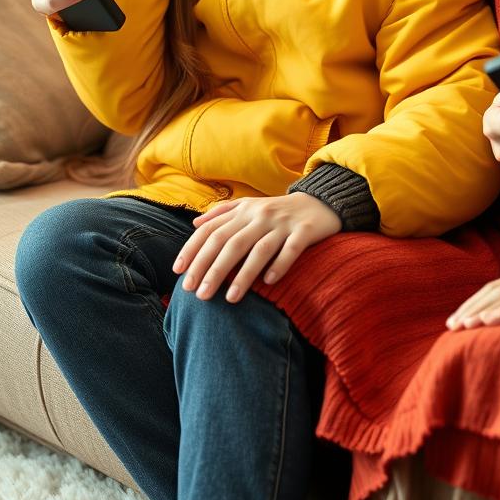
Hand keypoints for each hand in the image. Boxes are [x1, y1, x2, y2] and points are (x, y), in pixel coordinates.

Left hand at [171, 192, 341, 303]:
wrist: (320, 201)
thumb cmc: (278, 210)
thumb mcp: (250, 205)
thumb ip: (223, 212)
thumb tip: (195, 223)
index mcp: (244, 210)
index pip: (212, 230)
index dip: (193, 250)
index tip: (179, 273)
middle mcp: (261, 215)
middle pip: (231, 243)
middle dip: (212, 269)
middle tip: (198, 294)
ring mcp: (284, 223)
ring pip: (259, 250)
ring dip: (243, 275)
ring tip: (229, 299)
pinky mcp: (305, 231)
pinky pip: (291, 249)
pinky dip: (279, 265)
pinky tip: (269, 282)